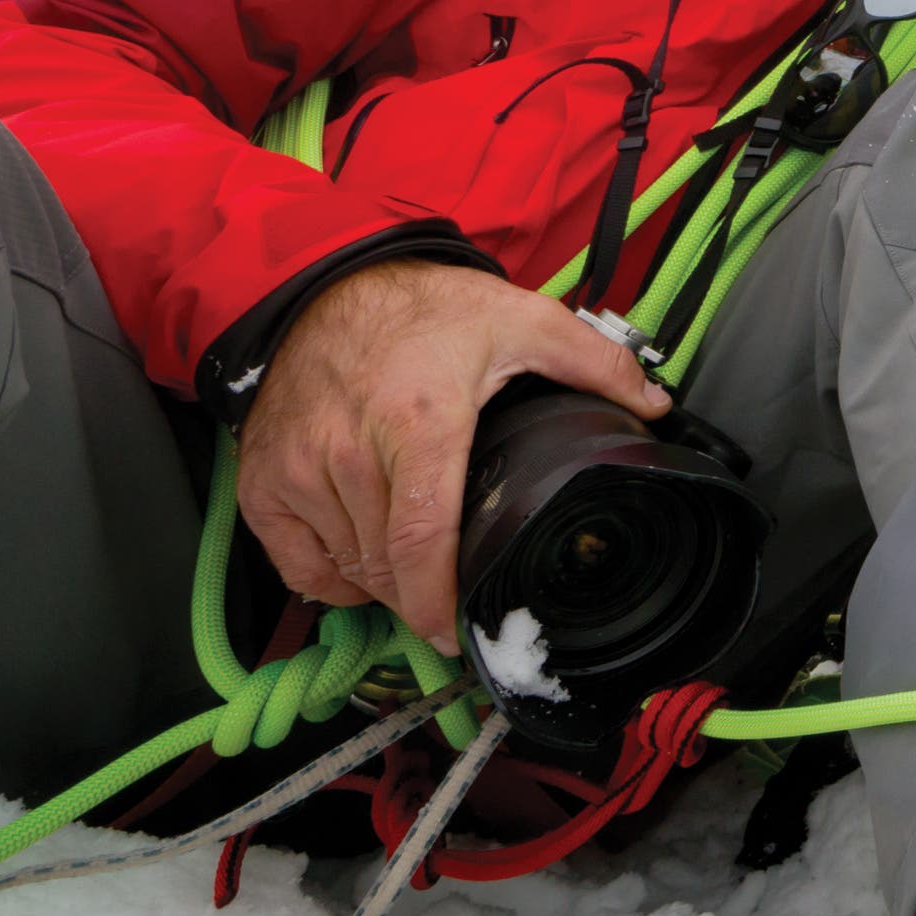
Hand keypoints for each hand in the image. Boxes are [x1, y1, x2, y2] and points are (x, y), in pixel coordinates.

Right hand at [234, 259, 669, 648]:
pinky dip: (334, 577)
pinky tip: (365, 561)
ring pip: (348, 568)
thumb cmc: (428, 310)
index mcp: (418, 423)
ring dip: (385, 583)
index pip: (422, 539)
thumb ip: (595, 363)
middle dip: (424, 595)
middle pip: (387, 566)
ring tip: (418, 564)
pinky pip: (297, 565)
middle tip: (455, 595)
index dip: (440, 600)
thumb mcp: (523, 320)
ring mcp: (298, 470)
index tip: (459, 631)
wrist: (330, 284)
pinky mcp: (262, 482)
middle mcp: (347, 453)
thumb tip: (652, 405)